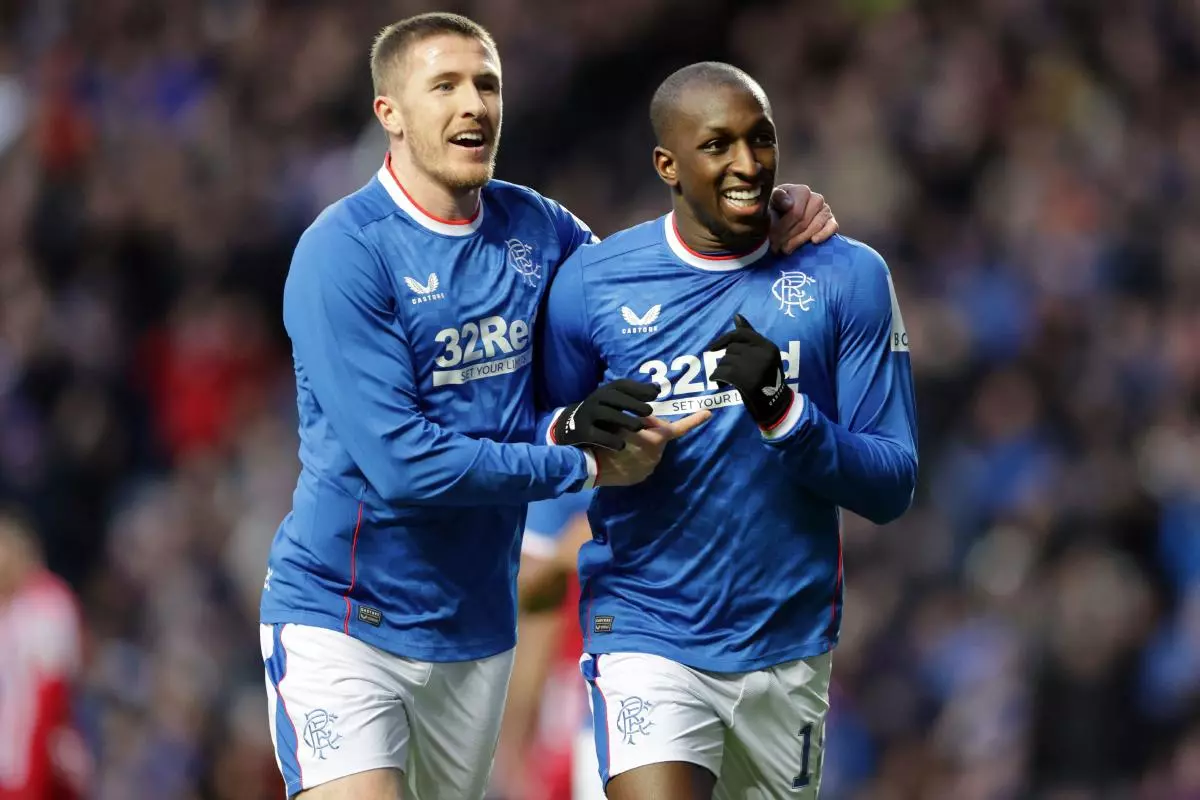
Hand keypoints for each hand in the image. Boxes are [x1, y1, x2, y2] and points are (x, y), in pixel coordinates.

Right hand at [552, 379, 657, 449]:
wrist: (568, 427)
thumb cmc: (600, 414)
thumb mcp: (614, 402)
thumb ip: (634, 396)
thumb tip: (657, 389)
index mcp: (605, 391)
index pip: (622, 385)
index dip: (638, 388)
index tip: (655, 394)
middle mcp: (595, 400)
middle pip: (613, 397)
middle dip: (632, 403)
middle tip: (649, 411)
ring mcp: (587, 416)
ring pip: (605, 413)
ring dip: (623, 419)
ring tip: (638, 427)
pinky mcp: (582, 432)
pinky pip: (596, 435)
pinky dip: (609, 439)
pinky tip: (622, 446)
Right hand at [594, 411, 709, 485]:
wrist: (591, 465)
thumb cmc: (607, 438)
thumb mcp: (624, 421)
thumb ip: (640, 421)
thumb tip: (647, 420)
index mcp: (655, 440)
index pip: (678, 428)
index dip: (694, 420)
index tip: (708, 414)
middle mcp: (656, 455)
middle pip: (659, 438)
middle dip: (651, 432)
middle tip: (634, 428)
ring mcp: (648, 468)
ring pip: (650, 451)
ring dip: (642, 445)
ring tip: (624, 443)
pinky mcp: (639, 477)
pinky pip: (642, 463)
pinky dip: (636, 458)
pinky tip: (622, 455)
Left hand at [706, 314, 792, 428]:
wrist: (775, 406)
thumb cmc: (766, 380)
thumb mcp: (763, 356)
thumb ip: (750, 336)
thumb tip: (736, 316)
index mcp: (769, 346)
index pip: (741, 334)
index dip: (724, 339)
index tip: (713, 348)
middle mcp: (764, 354)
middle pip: (731, 350)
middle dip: (726, 361)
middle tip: (731, 373)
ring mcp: (756, 367)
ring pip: (725, 361)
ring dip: (722, 371)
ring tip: (729, 381)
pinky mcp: (747, 381)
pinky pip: (722, 373)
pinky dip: (717, 379)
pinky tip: (721, 384)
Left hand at [769, 184, 837, 254]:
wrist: (782, 216)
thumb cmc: (775, 209)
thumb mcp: (771, 201)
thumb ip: (778, 198)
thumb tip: (788, 205)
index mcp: (801, 191)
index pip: (795, 212)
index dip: (782, 227)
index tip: (772, 238)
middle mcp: (816, 198)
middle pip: (804, 222)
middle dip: (788, 236)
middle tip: (776, 247)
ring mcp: (825, 209)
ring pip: (815, 226)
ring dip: (799, 240)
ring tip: (786, 249)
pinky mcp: (831, 221)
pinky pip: (832, 227)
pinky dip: (823, 235)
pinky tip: (813, 242)